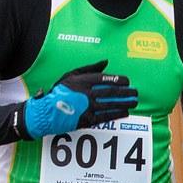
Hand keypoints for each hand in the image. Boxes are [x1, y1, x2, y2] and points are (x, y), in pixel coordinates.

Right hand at [21, 60, 139, 137]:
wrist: (47, 111)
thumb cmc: (60, 92)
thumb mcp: (71, 75)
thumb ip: (89, 68)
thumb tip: (106, 62)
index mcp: (83, 81)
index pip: (106, 79)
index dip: (119, 80)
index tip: (128, 81)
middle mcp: (87, 94)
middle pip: (111, 92)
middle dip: (126, 92)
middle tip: (136, 92)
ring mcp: (87, 108)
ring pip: (111, 105)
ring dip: (125, 103)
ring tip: (134, 102)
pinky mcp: (87, 120)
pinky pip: (105, 117)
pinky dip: (116, 114)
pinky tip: (125, 112)